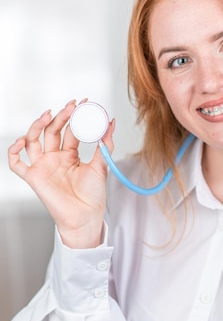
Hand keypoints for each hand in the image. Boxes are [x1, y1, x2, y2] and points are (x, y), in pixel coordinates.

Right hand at [8, 99, 114, 247]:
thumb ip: (105, 144)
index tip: (84, 104)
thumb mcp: (102, 165)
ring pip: (33, 141)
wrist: (86, 216)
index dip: (75, 117)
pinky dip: (14, 151)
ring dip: (38, 126)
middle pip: (52, 131)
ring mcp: (43, 166)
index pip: (70, 130)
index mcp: (70, 155)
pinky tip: (21, 141)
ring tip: (49, 115)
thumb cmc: (93, 195)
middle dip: (60, 117)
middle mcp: (55, 158)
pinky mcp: (33, 177)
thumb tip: (110, 122)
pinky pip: (16, 163)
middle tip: (70, 106)